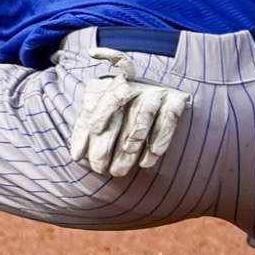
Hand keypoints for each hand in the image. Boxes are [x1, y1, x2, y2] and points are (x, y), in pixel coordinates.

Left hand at [68, 48, 190, 177]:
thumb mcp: (104, 117)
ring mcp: (157, 93)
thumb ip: (87, 130)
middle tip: (99, 168)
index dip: (95, 117)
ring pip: (145, 113)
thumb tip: (76, 155)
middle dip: (108, 141)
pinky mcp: (177, 101)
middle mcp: (137, 87)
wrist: (164, 102)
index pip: (102, 100)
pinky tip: (151, 157)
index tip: (88, 139)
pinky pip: (169, 118)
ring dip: (134, 138)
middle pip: (122, 109)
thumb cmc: (126, 115)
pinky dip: (161, 137)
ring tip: (125, 163)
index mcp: (116, 86)